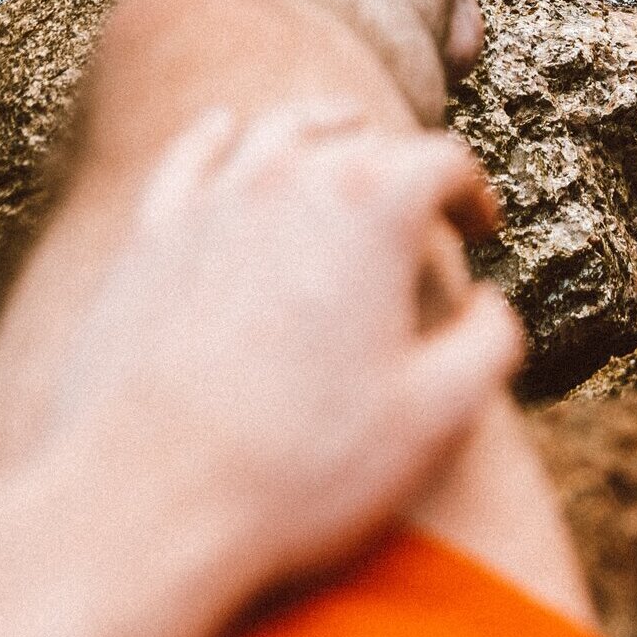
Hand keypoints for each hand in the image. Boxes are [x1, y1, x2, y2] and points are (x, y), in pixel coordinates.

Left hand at [0, 103, 521, 636]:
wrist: (146, 508)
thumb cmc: (301, 467)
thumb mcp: (438, 415)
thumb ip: (490, 342)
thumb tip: (487, 305)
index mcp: (374, 204)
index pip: (444, 162)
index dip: (474, 194)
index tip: (480, 232)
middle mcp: (292, 176)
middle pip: (363, 135)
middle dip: (403, 163)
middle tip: (421, 205)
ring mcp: (212, 199)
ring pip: (280, 128)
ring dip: (324, 131)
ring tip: (343, 144)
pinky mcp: (149, 235)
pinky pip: (192, 155)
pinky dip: (220, 136)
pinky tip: (229, 134)